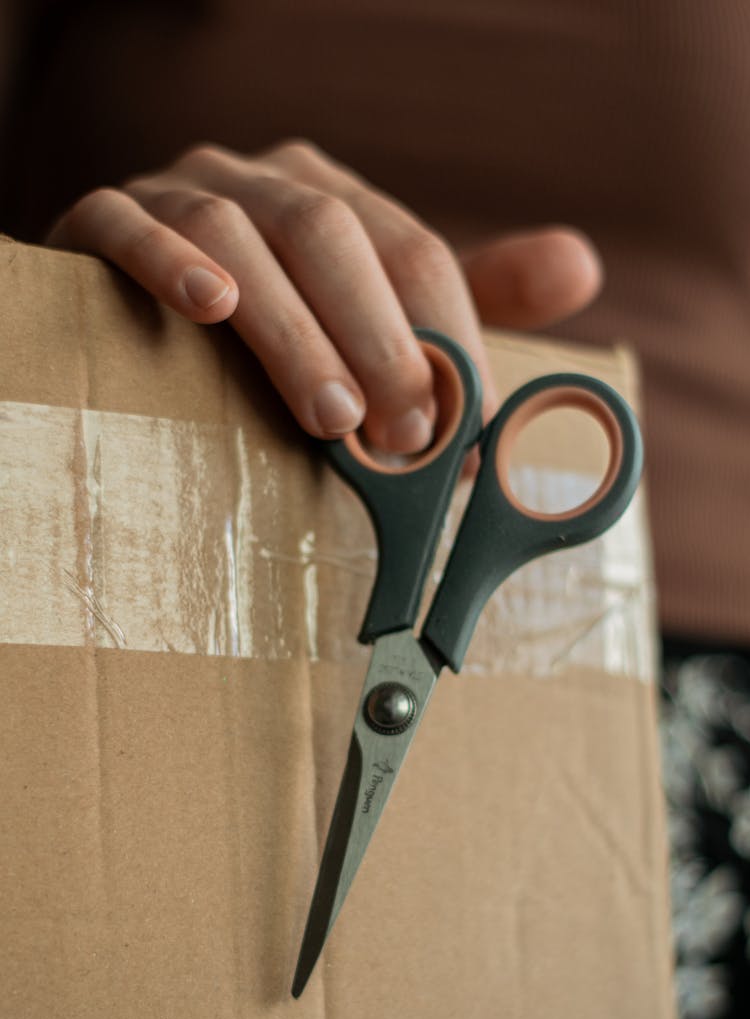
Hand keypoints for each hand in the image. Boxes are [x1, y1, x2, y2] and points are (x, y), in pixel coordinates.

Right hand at [47, 140, 601, 451]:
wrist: (136, 298)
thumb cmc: (275, 323)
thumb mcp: (375, 312)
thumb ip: (468, 294)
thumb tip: (581, 266)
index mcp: (332, 196)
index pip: (409, 250)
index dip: (445, 339)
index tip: (466, 432)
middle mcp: (259, 179)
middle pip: (329, 233)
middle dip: (378, 339)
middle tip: (406, 437)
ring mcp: (176, 190)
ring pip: (238, 235)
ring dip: (292, 328)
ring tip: (330, 417)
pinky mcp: (100, 218)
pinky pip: (127, 224)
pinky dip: (168, 261)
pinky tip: (207, 308)